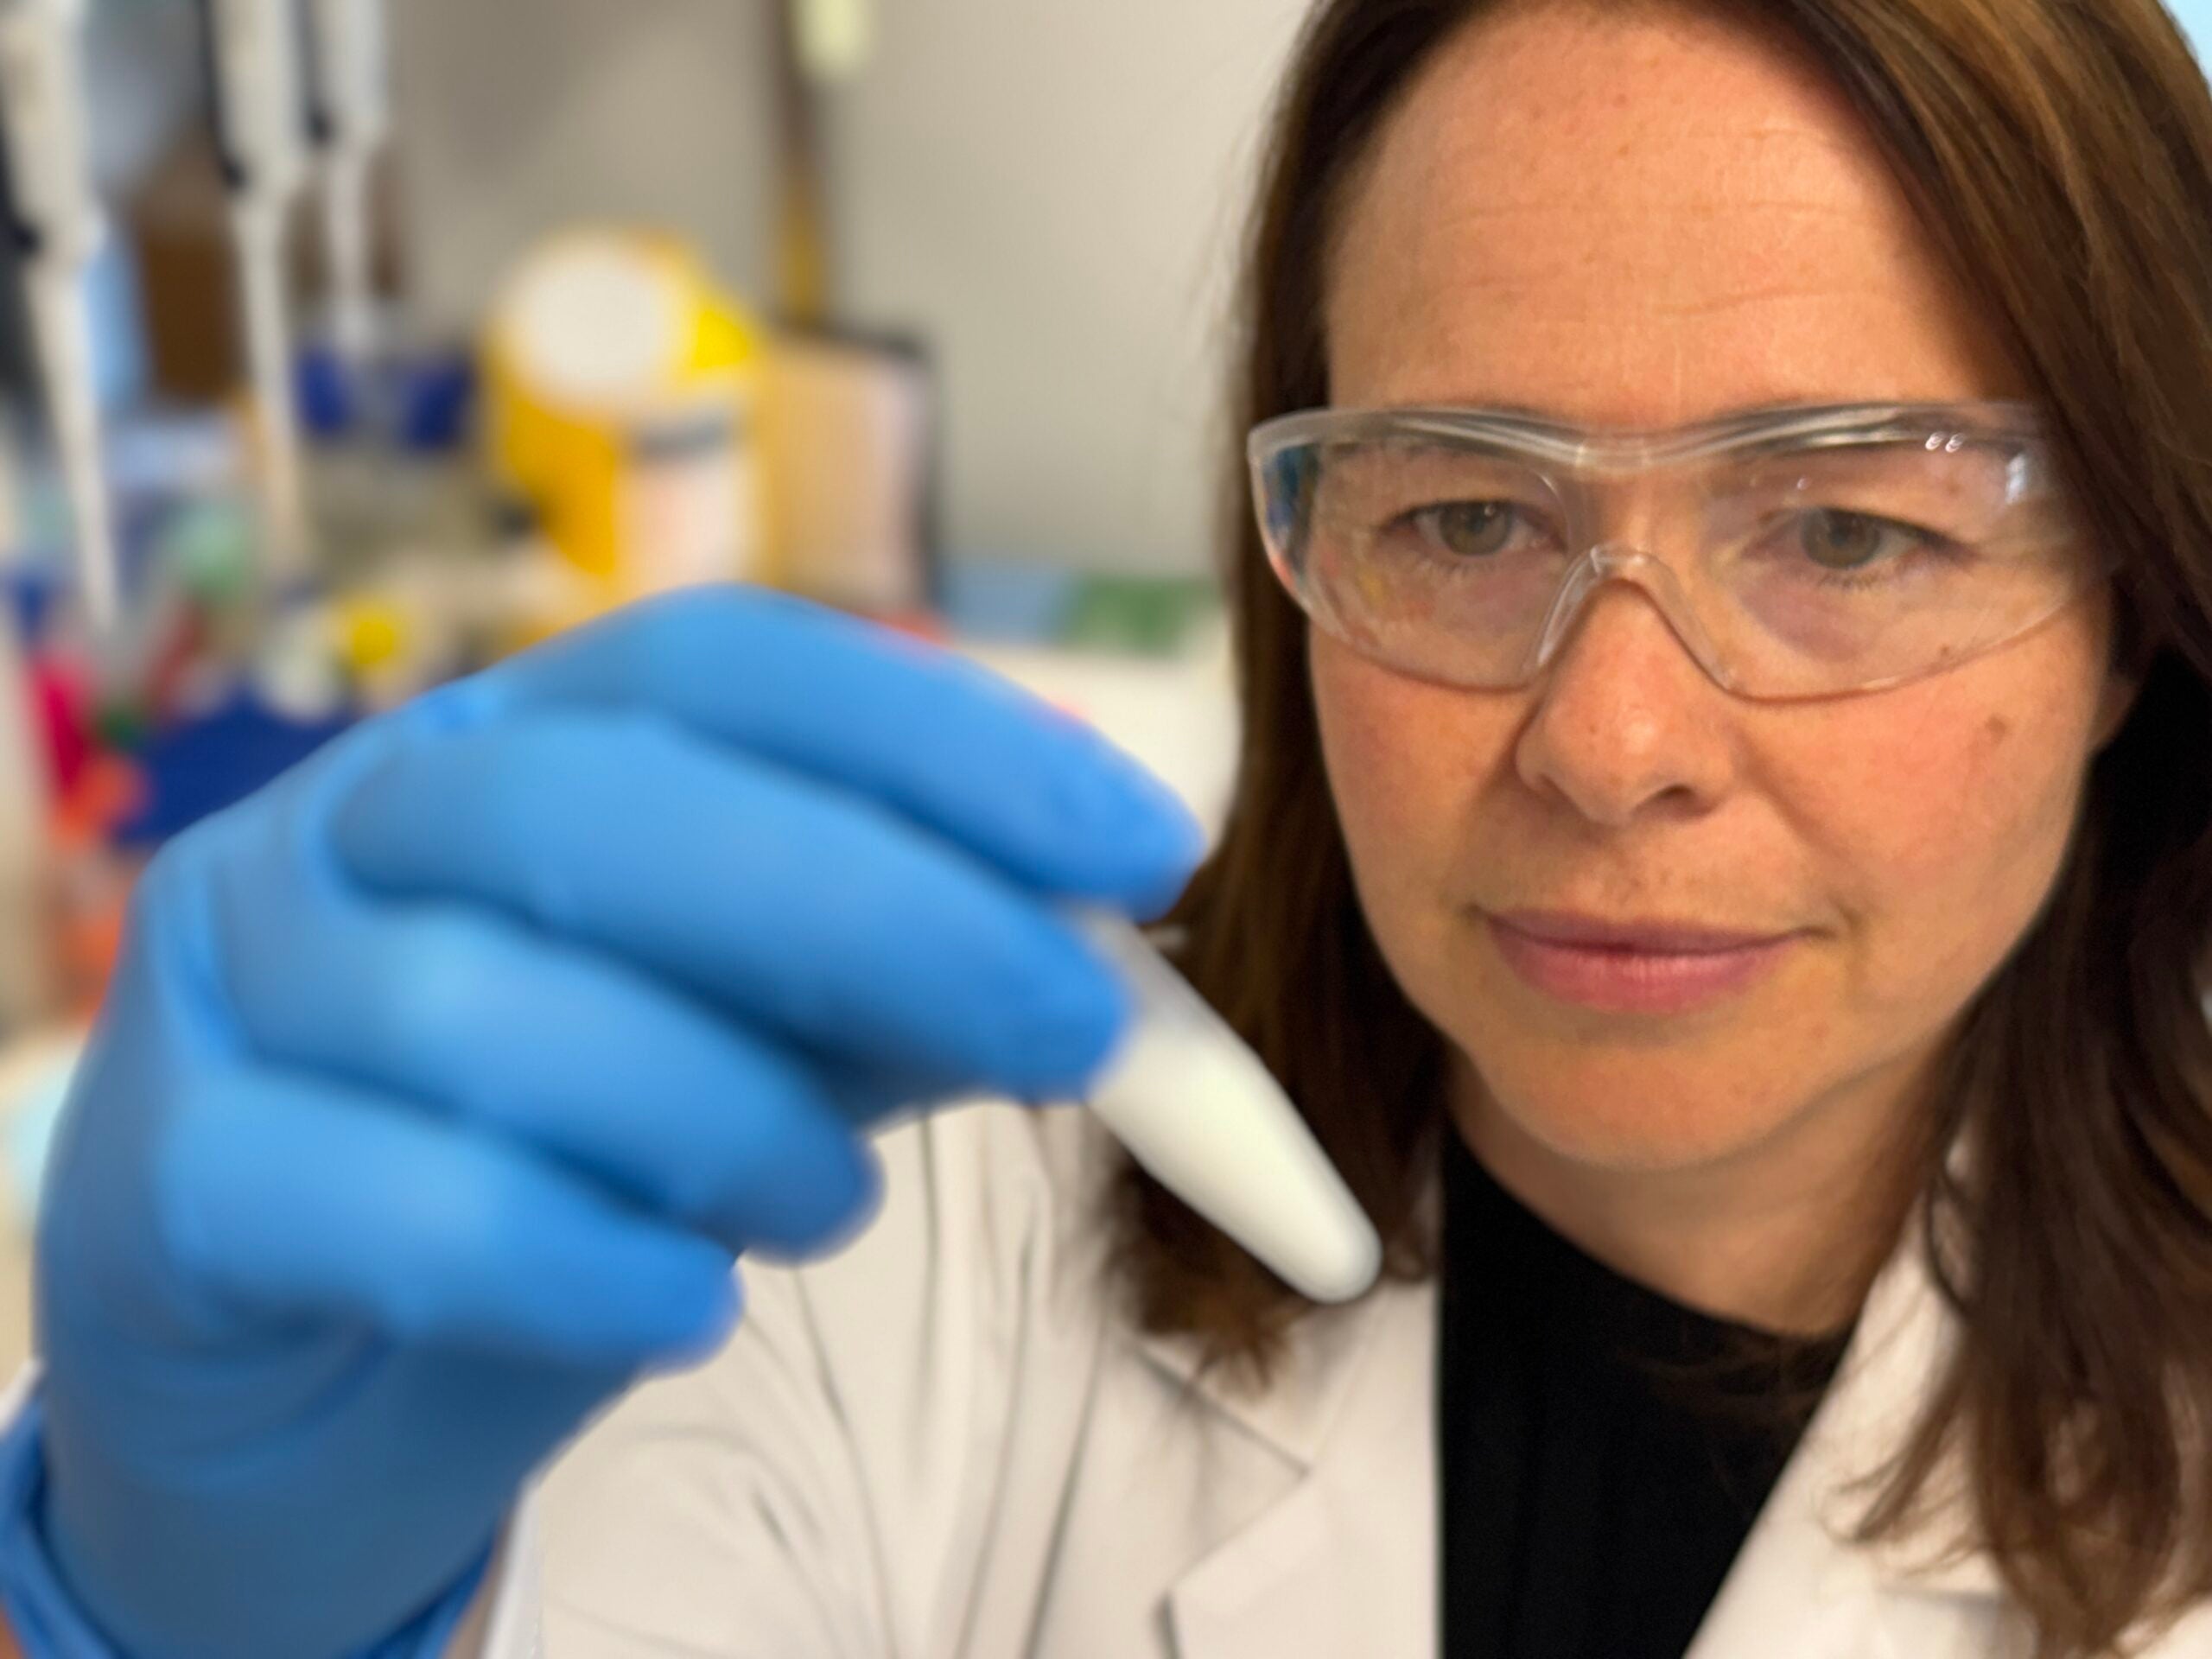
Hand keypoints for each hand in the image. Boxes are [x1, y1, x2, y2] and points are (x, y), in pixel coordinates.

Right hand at [31, 588, 1201, 1658]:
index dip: (946, 737)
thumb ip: (907, 983)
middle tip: (1076, 1030)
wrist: (311, 1363)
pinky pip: (389, 1201)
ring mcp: (238, 980)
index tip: (1145, 843)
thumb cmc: (561, 1155)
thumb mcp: (760, 1041)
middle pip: (619, 803)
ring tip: (832, 1205)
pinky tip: (686, 1307)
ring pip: (498, 1006)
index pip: (731, 669)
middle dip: (888, 910)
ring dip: (729, 1116)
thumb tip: (1121, 950)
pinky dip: (578, 1259)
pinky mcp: (165, 1175)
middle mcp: (363, 818)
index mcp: (519, 738)